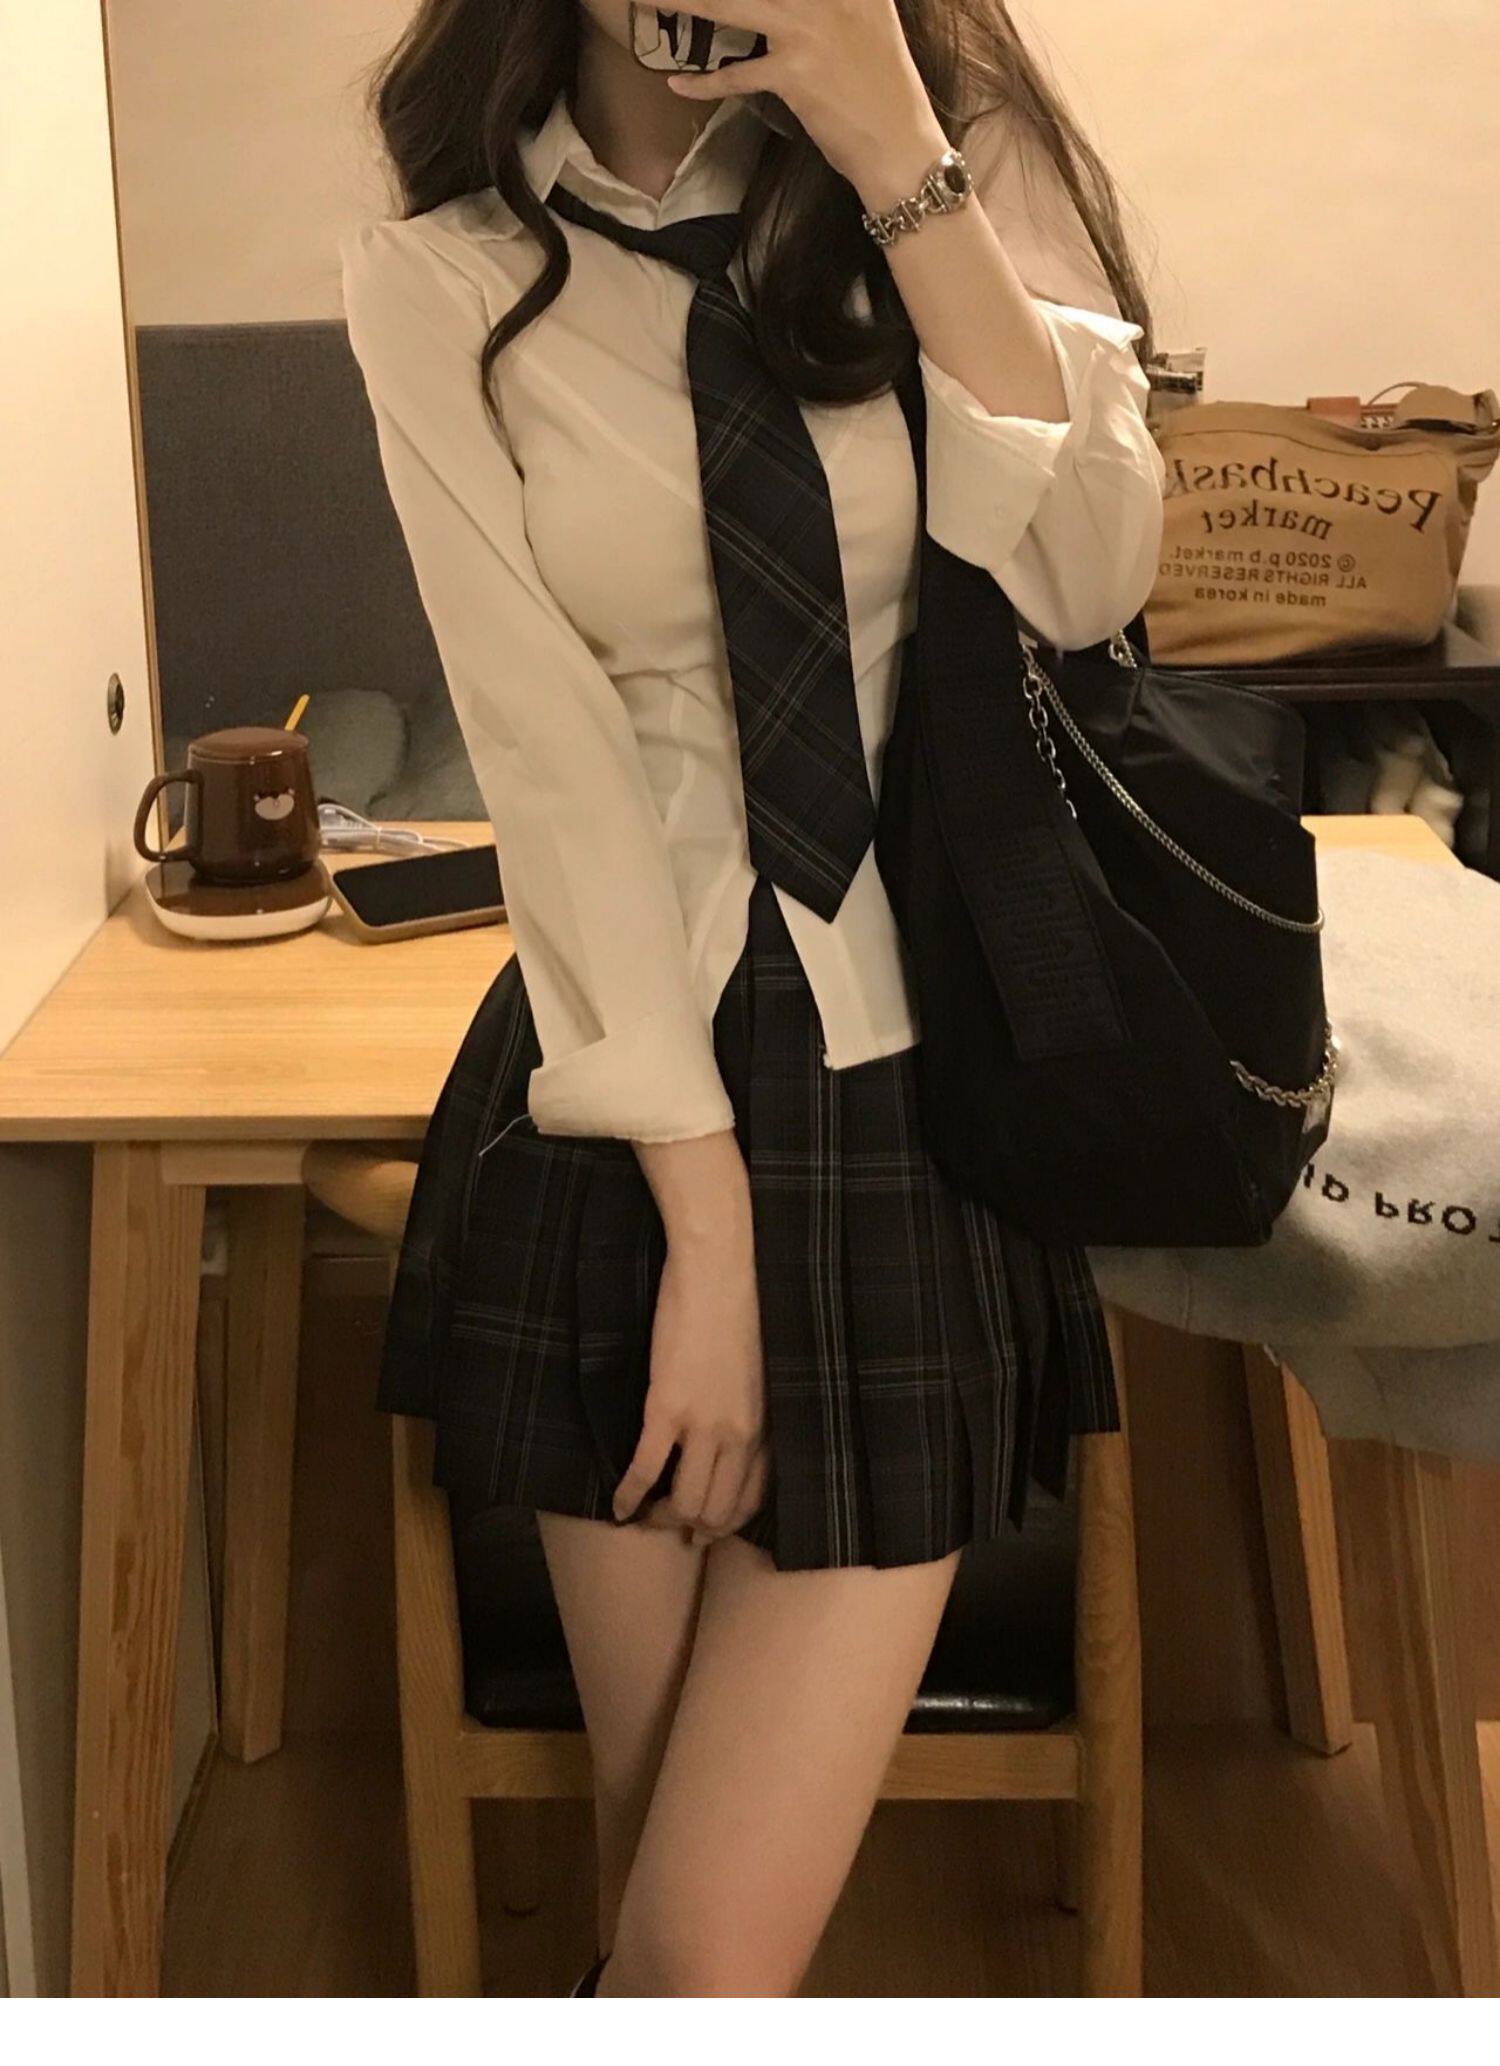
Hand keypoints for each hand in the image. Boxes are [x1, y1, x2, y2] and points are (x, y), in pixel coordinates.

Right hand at [612, 1227, 769, 1544]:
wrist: (718, 1273)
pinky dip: (629, 1496)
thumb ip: (750, 1414)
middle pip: (716, 1511)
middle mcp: (740, 1436)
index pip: (751, 1501)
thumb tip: (731, 1444)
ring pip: (686, 1503)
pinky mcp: (666, 1409)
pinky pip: (646, 1469)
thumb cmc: (739, 1311)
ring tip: (647, 1516)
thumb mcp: (759, 1374)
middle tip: (672, 1526)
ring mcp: (703, 1425)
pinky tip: (618, 1508)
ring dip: (663, 1519)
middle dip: (692, 1528)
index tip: (706, 1527)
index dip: (725, 1523)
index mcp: (765, 1427)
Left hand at [660, 0, 946, 194]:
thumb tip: (783, 6)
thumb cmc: (884, 88)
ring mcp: (809, 28)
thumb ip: (836, 2)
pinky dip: (705, 84)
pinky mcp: (794, 72)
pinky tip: (678, 84)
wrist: (900, 146)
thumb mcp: (868, 21)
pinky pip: (737, 75)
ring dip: (683, 1)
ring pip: (731, 4)